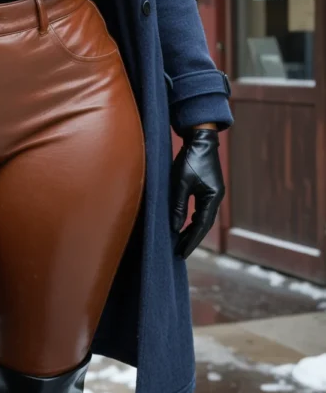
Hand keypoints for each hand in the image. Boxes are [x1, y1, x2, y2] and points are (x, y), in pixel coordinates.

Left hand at [170, 126, 224, 258]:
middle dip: (192, 238)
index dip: (191, 240)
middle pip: (204, 224)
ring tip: (180, 242)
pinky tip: (184, 224)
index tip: (182, 253)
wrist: (200, 139)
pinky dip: (193, 219)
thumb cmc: (190, 158)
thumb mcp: (181, 182)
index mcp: (212, 198)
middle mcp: (215, 198)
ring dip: (192, 230)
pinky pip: (201, 209)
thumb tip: (176, 227)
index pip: (201, 226)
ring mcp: (213, 193)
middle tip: (180, 252)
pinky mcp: (208, 188)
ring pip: (203, 218)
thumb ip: (179, 205)